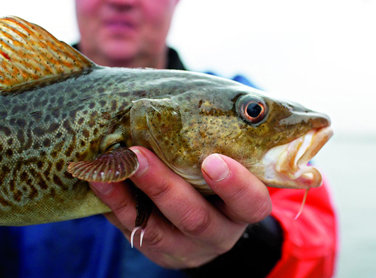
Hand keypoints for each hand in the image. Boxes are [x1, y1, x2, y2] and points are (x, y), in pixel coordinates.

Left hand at [89, 146, 271, 268]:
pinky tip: (101, 181)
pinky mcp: (158, 250)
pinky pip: (133, 231)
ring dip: (132, 195)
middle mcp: (218, 233)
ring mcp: (185, 247)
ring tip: (113, 165)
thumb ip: (220, 141)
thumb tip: (187, 98)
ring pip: (158, 230)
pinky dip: (116, 205)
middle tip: (140, 155)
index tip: (212, 160)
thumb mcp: (229, 161)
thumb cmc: (217, 175)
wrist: (205, 217)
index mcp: (243, 209)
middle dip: (165, 187)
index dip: (235, 185)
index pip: (250, 203)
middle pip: (196, 218)